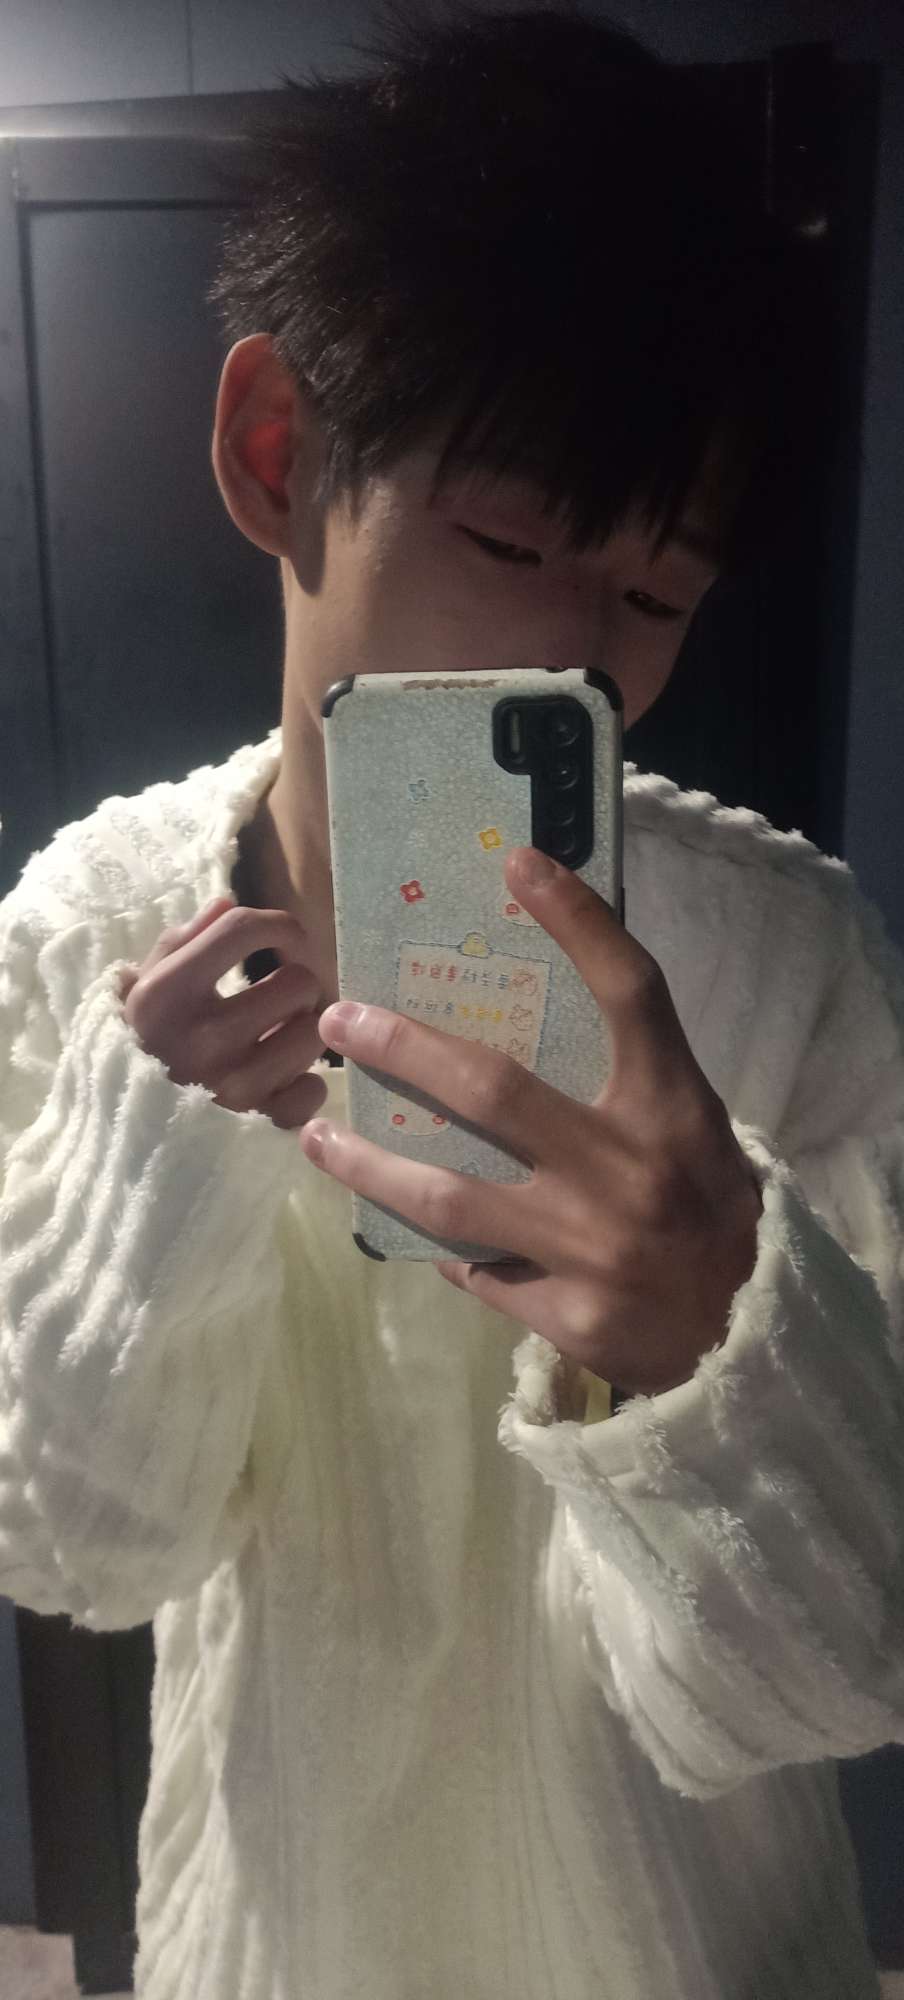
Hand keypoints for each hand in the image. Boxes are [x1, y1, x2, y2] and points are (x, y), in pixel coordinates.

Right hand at [121, 895, 328, 1130]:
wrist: (128, 1131)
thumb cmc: (142, 1046)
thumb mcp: (145, 988)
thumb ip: (180, 942)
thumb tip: (226, 904)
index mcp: (168, 993)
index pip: (243, 929)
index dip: (279, 925)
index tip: (286, 937)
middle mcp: (203, 1038)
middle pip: (299, 981)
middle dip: (295, 985)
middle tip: (278, 1000)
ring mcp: (234, 1085)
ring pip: (314, 1032)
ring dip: (301, 1032)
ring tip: (277, 1038)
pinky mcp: (259, 1123)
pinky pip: (313, 1088)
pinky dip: (303, 1083)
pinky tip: (280, 1080)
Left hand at [299, 848, 761, 1395]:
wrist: (750, 1343)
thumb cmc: (709, 1213)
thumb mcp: (691, 1131)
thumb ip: (626, 1082)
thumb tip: (526, 1014)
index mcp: (673, 1108)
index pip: (632, 992)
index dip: (580, 922)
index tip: (521, 864)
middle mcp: (629, 1169)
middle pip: (494, 1090)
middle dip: (404, 1048)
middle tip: (342, 1018)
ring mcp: (592, 1247)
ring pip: (450, 1197)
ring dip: (371, 1166)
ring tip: (317, 1142)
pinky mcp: (567, 1314)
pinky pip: (477, 1270)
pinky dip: (442, 1249)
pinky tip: (408, 1231)